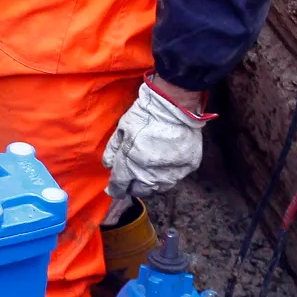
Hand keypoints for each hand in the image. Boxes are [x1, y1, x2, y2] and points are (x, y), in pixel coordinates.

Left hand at [103, 78, 210, 198]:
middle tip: (132, 178)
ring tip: (148, 172)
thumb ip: (113, 150)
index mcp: (130, 166)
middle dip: (133, 186)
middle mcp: (150, 175)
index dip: (115, 189)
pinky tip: (165, 164)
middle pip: (139, 190)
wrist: (174, 106)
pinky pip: (176, 178)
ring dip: (151, 183)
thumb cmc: (145, 115)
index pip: (120, 186)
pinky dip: (168, 174)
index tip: (113, 189)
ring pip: (158, 188)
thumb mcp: (122, 129)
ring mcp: (171, 174)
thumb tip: (108, 166)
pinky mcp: (187, 168)